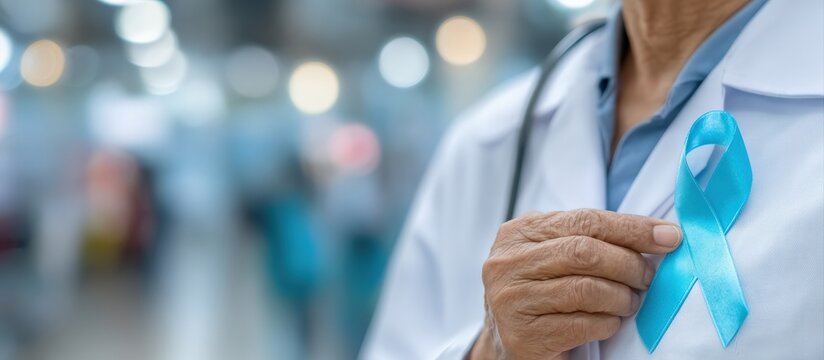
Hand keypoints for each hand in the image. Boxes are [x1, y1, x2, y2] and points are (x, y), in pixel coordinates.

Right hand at [470, 209, 681, 359]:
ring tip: (629, 303)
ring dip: (621, 298)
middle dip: (628, 264)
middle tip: (648, 277)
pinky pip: (582, 325)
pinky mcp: (523, 336)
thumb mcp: (555, 254)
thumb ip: (590, 239)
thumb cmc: (542, 292)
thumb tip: (662, 234)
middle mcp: (507, 263)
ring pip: (586, 290)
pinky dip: (607, 323)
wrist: (510, 342)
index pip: (583, 220)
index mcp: (517, 233)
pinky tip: (609, 322)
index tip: (669, 237)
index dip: (631, 228)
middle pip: (584, 252)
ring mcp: (511, 300)